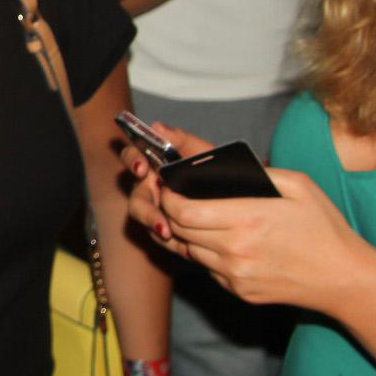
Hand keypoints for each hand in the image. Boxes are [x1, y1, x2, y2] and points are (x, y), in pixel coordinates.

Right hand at [118, 120, 213, 242]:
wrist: (243, 199)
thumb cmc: (218, 171)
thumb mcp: (203, 153)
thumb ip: (181, 140)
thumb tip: (156, 127)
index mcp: (155, 165)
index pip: (133, 157)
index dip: (132, 160)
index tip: (142, 168)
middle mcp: (151, 187)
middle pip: (136, 197)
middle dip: (146, 211)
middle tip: (160, 221)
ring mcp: (157, 210)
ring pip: (147, 222)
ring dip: (156, 228)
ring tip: (170, 235)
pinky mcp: (168, 230)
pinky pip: (162, 238)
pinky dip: (173, 243)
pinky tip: (187, 247)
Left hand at [158, 167, 375, 316]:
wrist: (345, 279)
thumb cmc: (325, 228)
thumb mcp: (299, 185)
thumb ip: (259, 172)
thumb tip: (224, 165)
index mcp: (247, 219)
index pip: (183, 211)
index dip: (168, 198)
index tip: (168, 188)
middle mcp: (235, 250)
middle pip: (180, 230)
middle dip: (172, 212)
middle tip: (175, 199)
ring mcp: (236, 274)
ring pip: (190, 251)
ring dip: (187, 234)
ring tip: (197, 219)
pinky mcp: (239, 291)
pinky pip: (209, 269)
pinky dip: (207, 254)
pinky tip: (220, 242)